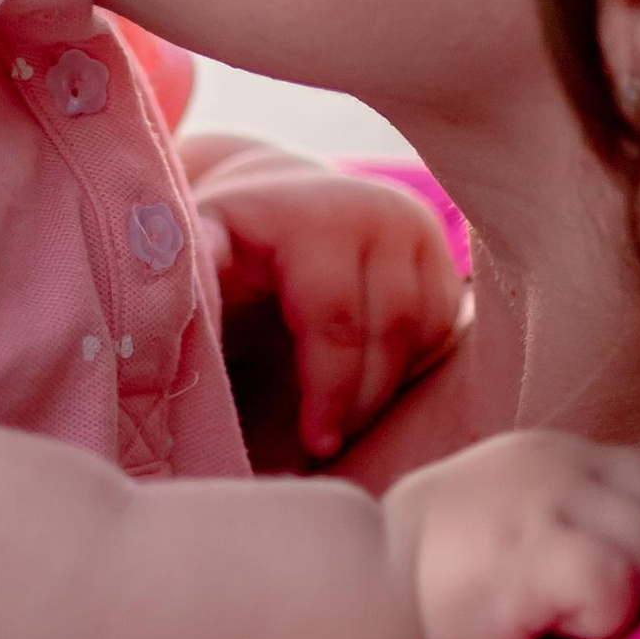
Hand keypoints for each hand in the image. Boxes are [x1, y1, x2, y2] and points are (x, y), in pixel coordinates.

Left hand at [193, 149, 464, 459]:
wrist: (278, 194)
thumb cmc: (228, 239)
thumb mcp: (199, 247)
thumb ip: (197, 272)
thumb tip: (196, 293)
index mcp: (312, 216)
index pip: (335, 319)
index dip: (328, 390)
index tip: (314, 444)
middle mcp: (375, 211)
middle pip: (390, 330)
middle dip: (361, 400)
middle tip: (328, 443)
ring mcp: (415, 225)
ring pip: (424, 330)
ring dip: (388, 385)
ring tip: (345, 418)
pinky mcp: (441, 247)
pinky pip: (443, 325)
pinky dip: (411, 363)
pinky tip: (369, 381)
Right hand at [380, 431, 639, 638]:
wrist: (352, 600)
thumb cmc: (422, 582)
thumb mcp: (499, 514)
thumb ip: (560, 512)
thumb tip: (634, 552)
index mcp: (545, 453)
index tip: (605, 579)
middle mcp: (552, 464)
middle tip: (583, 606)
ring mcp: (544, 504)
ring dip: (622, 600)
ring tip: (557, 617)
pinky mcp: (535, 555)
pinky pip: (615, 586)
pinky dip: (599, 621)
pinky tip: (545, 628)